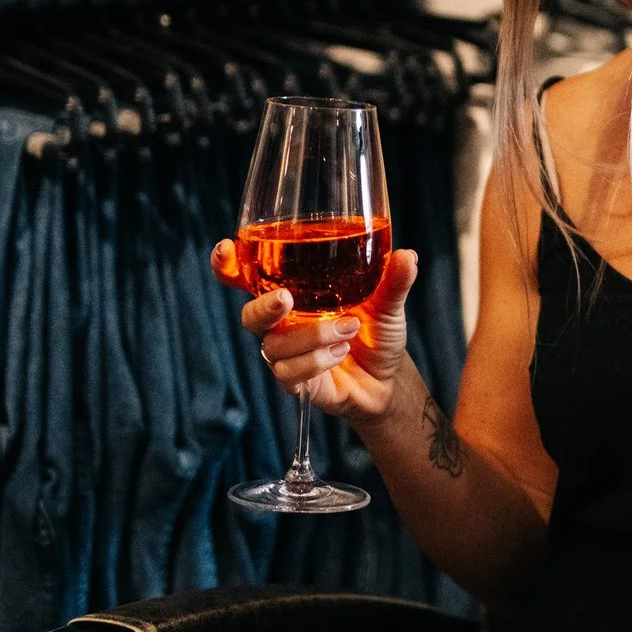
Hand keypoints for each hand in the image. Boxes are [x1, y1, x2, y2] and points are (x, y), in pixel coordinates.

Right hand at [213, 243, 419, 423]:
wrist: (389, 379)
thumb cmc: (378, 333)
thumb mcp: (389, 303)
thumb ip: (394, 280)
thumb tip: (407, 255)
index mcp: (295, 294)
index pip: (249, 279)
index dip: (228, 265)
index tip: (225, 248)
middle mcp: (283, 324)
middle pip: (250, 315)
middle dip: (263, 306)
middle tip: (287, 299)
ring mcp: (287, 354)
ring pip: (273, 345)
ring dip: (310, 336)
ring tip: (348, 329)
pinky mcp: (296, 383)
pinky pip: (289, 373)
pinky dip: (316, 361)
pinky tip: (341, 353)